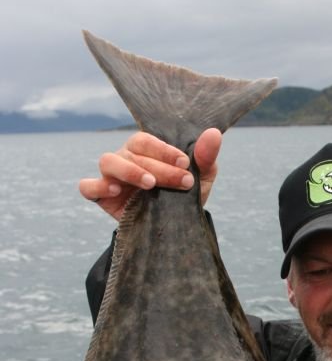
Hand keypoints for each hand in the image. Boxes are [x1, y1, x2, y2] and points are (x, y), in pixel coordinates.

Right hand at [79, 127, 222, 220]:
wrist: (175, 227)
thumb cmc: (184, 195)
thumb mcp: (200, 178)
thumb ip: (205, 157)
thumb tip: (214, 134)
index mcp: (145, 149)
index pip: (147, 140)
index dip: (164, 149)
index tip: (185, 163)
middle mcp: (125, 158)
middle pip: (133, 153)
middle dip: (160, 168)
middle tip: (183, 183)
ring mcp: (111, 176)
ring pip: (108, 161)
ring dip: (129, 170)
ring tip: (150, 184)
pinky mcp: (102, 197)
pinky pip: (87, 187)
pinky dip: (97, 186)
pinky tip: (114, 191)